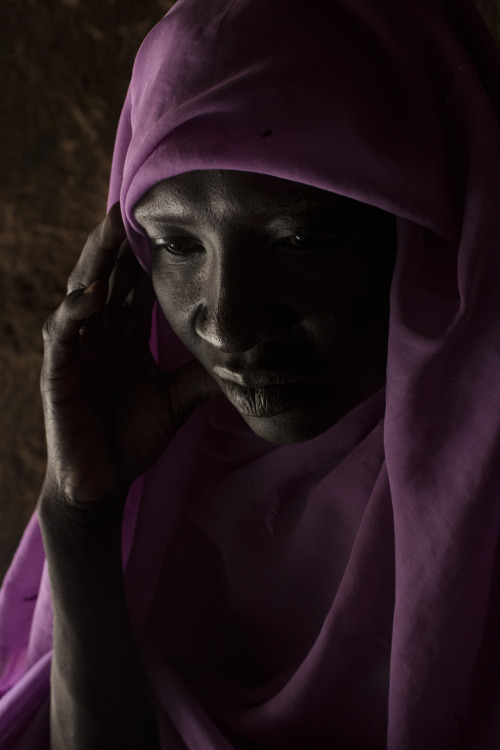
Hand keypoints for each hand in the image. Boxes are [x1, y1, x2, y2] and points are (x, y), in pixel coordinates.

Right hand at [40, 203, 219, 506]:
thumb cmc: (135, 437)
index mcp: (123, 337)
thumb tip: (245, 359)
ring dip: (93, 262)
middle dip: (116, 244)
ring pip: (80, 295)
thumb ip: (201, 375)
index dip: (144, 255)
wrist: (105, 483)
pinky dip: (75, 313)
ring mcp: (75, 352)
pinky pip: (63, 336)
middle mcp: (98, 336)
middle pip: (106, 279)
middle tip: (131, 206)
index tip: (165, 221)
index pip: (132, 287)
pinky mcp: (58, 375)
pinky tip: (92, 294)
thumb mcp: (176, 399)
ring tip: (109, 228)